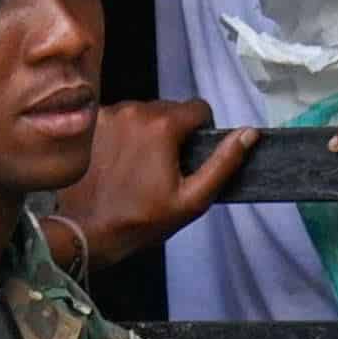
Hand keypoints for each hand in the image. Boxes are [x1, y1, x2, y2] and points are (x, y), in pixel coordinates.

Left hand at [50, 98, 252, 272]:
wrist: (87, 230)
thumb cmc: (143, 219)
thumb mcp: (193, 199)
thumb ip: (224, 163)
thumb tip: (250, 132)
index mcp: (162, 125)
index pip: (199, 108)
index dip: (203, 130)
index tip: (192, 156)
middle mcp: (134, 110)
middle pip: (170, 109)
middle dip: (174, 131)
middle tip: (166, 166)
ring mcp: (109, 114)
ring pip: (145, 111)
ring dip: (149, 130)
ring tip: (141, 164)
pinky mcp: (90, 122)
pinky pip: (121, 117)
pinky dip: (125, 132)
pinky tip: (120, 159)